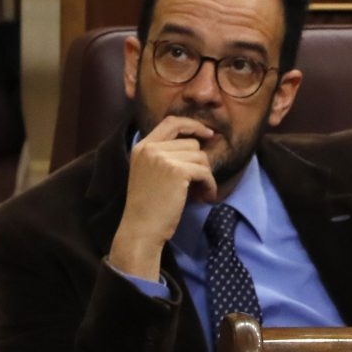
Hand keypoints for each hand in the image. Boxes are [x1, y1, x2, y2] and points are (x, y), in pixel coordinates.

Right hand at [109, 116, 216, 280]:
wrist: (141, 229)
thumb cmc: (150, 206)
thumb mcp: (151, 172)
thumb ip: (167, 155)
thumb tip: (202, 142)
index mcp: (142, 146)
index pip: (171, 121)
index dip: (193, 124)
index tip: (208, 134)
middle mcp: (150, 149)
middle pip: (192, 143)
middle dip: (200, 163)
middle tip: (199, 183)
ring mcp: (162, 158)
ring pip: (201, 157)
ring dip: (206, 176)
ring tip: (200, 192)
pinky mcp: (176, 171)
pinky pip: (205, 172)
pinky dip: (210, 186)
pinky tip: (205, 197)